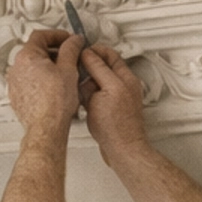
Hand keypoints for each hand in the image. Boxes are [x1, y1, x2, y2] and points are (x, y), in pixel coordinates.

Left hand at [6, 28, 82, 146]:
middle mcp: (16, 68)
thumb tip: (74, 41)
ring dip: (48, 66)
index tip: (68, 39)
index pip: (41, 35)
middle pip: (35, 51)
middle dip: (54, 51)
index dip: (57, 35)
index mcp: (27, 57)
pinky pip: (29, 82)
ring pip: (32, 67)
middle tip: (69, 56)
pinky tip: (54, 87)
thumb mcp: (69, 69)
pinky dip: (41, 80)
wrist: (46, 127)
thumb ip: (71, 49)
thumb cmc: (55, 103)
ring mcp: (15, 83)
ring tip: (64, 73)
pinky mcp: (17, 97)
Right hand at [78, 42, 147, 159]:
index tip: (78, 53)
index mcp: (125, 78)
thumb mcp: (105, 90)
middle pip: (102, 68)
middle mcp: (123, 87)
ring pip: (97, 84)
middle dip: (88, 69)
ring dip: (87, 85)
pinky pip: (97, 98)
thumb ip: (97, 70)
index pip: (108, 54)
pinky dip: (89, 99)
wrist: (122, 150)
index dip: (92, 51)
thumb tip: (89, 56)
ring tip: (79, 92)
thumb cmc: (117, 127)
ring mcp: (117, 100)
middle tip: (76, 73)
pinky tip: (83, 105)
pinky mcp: (111, 112)